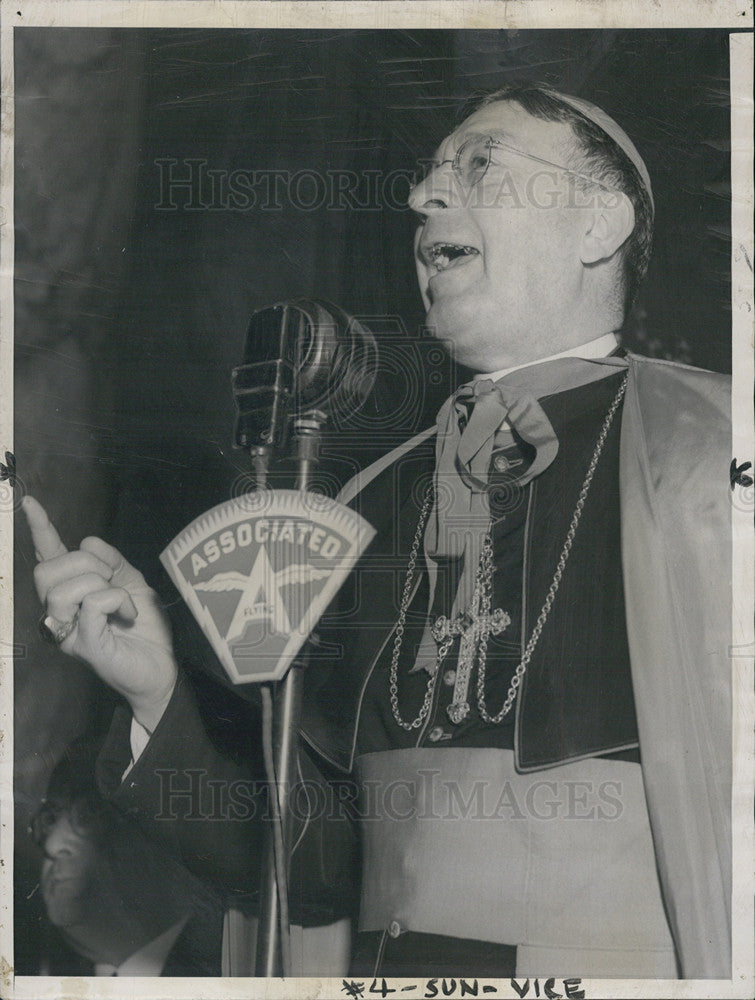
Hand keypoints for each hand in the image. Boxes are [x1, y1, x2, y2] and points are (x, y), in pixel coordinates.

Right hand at [23, 496, 177, 732]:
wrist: (162, 665)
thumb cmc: (144, 627)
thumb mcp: (132, 582)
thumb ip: (110, 561)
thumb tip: (86, 542)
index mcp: (71, 592)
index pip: (48, 557)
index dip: (39, 529)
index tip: (30, 502)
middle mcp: (60, 612)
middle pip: (49, 570)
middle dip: (85, 564)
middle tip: (111, 581)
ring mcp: (67, 631)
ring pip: (64, 588)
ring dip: (101, 585)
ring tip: (121, 602)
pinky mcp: (83, 646)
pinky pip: (91, 604)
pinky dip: (116, 600)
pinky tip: (127, 614)